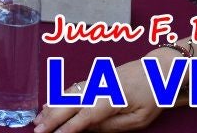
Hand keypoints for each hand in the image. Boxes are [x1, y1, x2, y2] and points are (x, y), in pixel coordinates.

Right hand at [34, 57, 166, 131]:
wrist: (159, 69)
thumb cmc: (153, 96)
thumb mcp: (138, 120)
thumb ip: (112, 126)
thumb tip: (88, 129)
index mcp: (112, 97)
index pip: (86, 115)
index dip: (69, 127)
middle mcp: (100, 85)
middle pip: (71, 102)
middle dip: (53, 117)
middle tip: (38, 130)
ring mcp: (96, 80)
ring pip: (68, 94)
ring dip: (52, 108)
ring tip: (38, 120)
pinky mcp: (95, 79)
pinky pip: (73, 89)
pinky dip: (59, 97)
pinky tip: (49, 105)